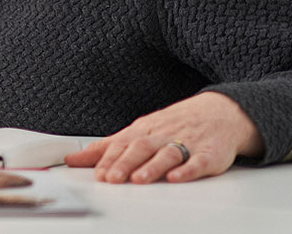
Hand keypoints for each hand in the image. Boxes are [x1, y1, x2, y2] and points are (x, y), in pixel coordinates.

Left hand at [65, 91, 263, 182]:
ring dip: (152, 167)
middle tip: (112, 179)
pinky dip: (188, 169)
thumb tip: (72, 160)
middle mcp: (161, 136)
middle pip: (141, 148)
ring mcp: (186, 143)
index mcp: (142, 131)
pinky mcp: (209, 154)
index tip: (98, 174)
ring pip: (167, 154)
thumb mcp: (136, 132)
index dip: (109, 160)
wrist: (219, 113)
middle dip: (125, 163)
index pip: (122, 144)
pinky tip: (177, 177)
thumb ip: (105, 148)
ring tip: (138, 179)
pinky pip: (199, 161)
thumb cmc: (171, 125)